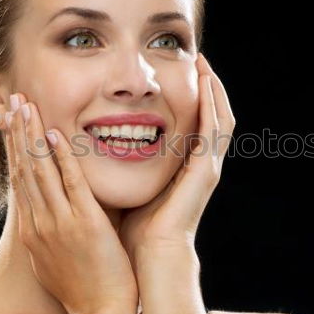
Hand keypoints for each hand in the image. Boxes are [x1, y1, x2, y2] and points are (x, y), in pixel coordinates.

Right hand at [4, 93, 138, 313]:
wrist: (99, 312)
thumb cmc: (81, 287)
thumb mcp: (50, 258)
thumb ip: (46, 230)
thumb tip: (42, 210)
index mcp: (31, 230)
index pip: (18, 179)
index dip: (13, 148)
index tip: (10, 122)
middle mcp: (38, 222)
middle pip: (23, 168)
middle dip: (17, 132)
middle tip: (13, 100)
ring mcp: (59, 222)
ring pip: (40, 170)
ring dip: (32, 134)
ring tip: (26, 105)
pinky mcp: (83, 223)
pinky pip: (70, 182)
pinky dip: (61, 157)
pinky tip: (54, 134)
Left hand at [119, 52, 235, 258]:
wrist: (150, 256)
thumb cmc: (134, 228)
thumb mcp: (128, 186)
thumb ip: (121, 165)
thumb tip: (92, 142)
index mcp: (185, 168)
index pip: (196, 123)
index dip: (192, 96)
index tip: (177, 70)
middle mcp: (201, 164)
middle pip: (214, 115)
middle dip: (207, 86)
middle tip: (197, 57)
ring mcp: (208, 167)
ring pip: (221, 117)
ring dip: (214, 88)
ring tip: (203, 63)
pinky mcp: (206, 171)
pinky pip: (215, 130)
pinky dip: (212, 104)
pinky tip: (205, 83)